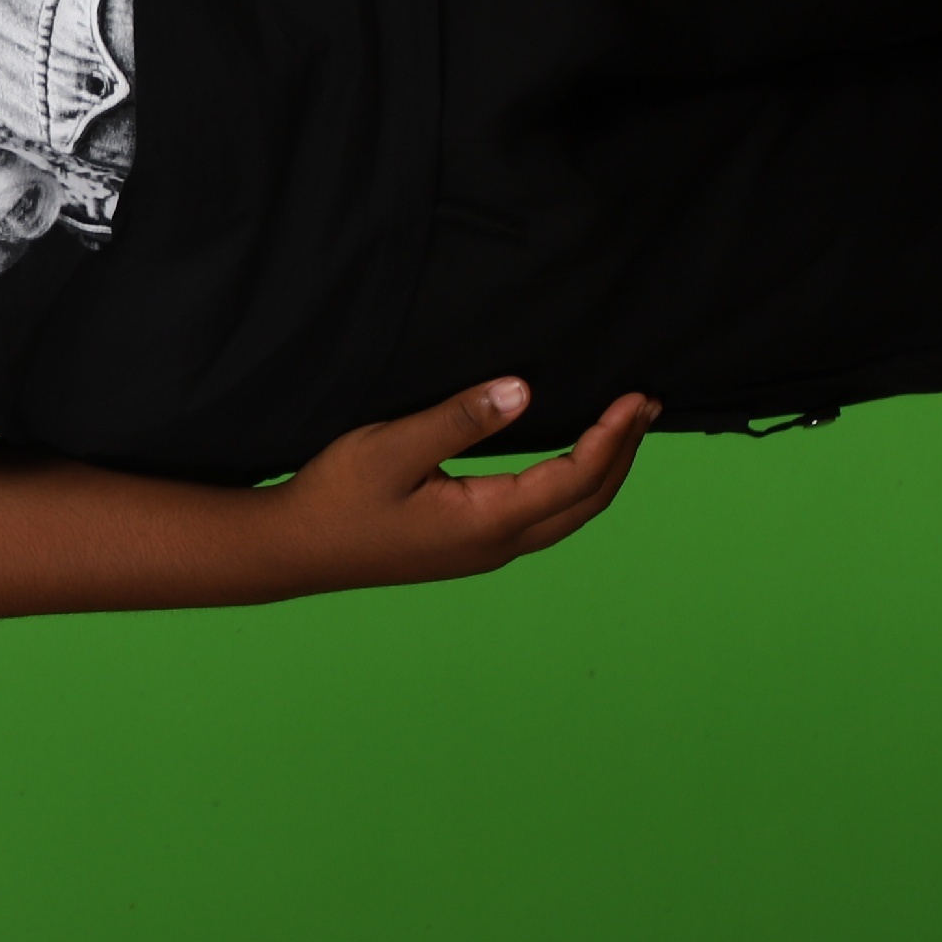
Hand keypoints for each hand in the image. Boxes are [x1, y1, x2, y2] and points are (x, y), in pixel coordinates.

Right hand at [264, 379, 653, 590]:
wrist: (295, 549)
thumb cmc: (336, 497)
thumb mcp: (391, 447)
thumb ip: (459, 419)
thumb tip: (523, 390)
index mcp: (488, 522)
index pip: (575, 479)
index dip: (613, 438)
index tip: (635, 398)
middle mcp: (498, 545)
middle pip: (587, 503)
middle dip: (623, 454)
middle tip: (647, 406)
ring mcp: (485, 551)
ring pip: (568, 514)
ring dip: (602, 471)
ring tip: (622, 429)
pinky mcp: (469, 546)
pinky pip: (543, 517)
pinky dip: (573, 485)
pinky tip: (567, 460)